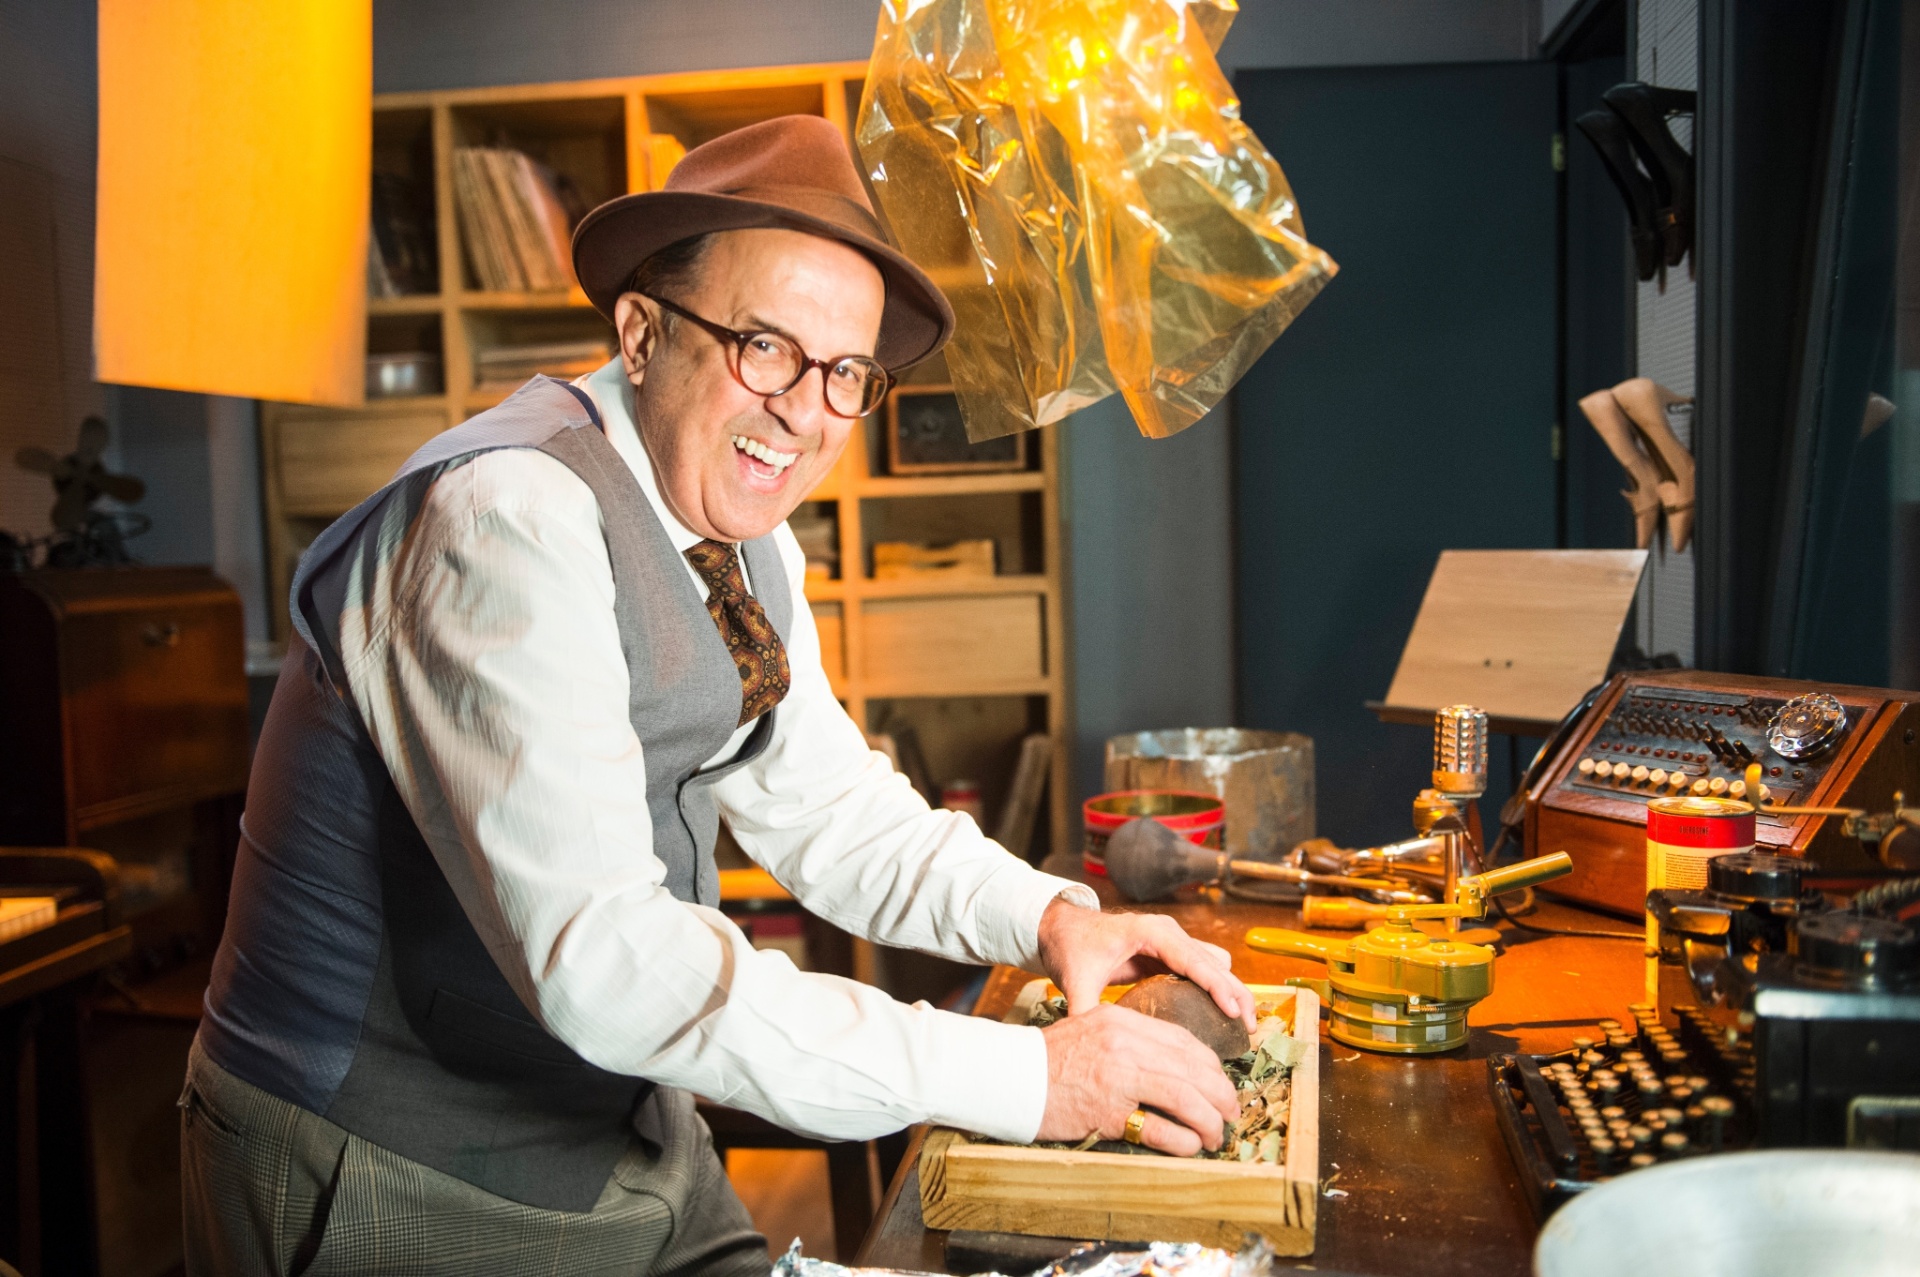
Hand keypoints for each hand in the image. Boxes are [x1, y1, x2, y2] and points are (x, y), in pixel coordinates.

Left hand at [1035, 898, 1255, 1029]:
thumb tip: (1089, 1041)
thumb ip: (1083, 1007)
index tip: (1234, 1011)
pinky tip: (1223, 1017)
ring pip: (1215, 965)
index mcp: (1150, 932)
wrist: (1064, 928)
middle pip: (1214, 961)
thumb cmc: (1072, 947)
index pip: (1192, 959)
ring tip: (1243, 1026)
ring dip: (1231, 991)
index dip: (1216, 985)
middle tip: (1250, 1028)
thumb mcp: (1076, 978)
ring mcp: (1173, 942)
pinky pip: (1204, 970)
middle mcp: (1168, 933)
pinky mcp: (1171, 954)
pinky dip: (1218, 990)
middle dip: (1235, 992)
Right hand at [1036, 1003, 1239, 1154]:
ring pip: (1188, 1099)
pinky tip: (1191, 1147)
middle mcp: (1126, 1044)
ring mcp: (1119, 1078)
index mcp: (1123, 1021)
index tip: (1220, 1082)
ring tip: (1216, 1135)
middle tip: (1230, 1112)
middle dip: (1222, 1094)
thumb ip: (1129, 1040)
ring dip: (1210, 1122)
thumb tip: (1171, 1065)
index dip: (1211, 1066)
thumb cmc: (1048, 1058)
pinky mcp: (1109, 1112)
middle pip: (1195, 1069)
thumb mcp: (1091, 1029)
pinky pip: (1163, 1129)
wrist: (1009, 1076)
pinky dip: (1184, 1141)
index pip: (1185, 1042)